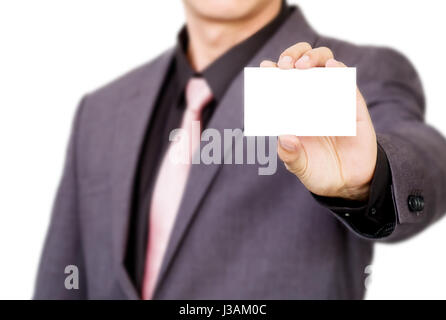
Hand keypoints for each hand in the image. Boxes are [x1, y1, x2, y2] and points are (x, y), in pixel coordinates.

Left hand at [260, 42, 376, 200]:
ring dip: (313, 58)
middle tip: (284, 65)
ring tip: (302, 66)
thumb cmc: (318, 171)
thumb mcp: (299, 167)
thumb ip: (290, 155)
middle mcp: (311, 100)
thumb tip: (285, 137)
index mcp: (293, 110)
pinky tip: (331, 67)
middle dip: (291, 56)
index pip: (281, 82)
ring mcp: (333, 99)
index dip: (272, 71)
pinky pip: (347, 83)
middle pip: (302, 64)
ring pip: (324, 64)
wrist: (349, 183)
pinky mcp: (354, 106)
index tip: (265, 67)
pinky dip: (339, 71)